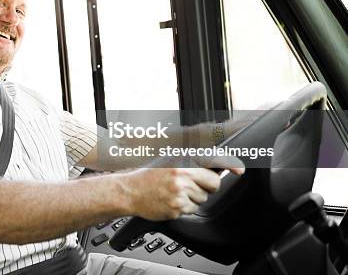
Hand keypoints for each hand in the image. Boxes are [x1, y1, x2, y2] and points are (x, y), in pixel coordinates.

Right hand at [122, 162, 243, 220]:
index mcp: (180, 160)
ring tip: (174, 192)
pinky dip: (184, 207)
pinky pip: (192, 209)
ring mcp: (179, 191)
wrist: (129, 191)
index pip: (211, 159)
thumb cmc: (149, 176)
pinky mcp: (176, 207)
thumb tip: (217, 168)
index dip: (229, 163)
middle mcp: (181, 174)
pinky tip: (171, 200)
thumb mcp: (169, 162)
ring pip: (203, 198)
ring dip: (193, 197)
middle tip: (188, 183)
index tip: (240, 170)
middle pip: (213, 183)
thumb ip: (192, 163)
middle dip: (206, 186)